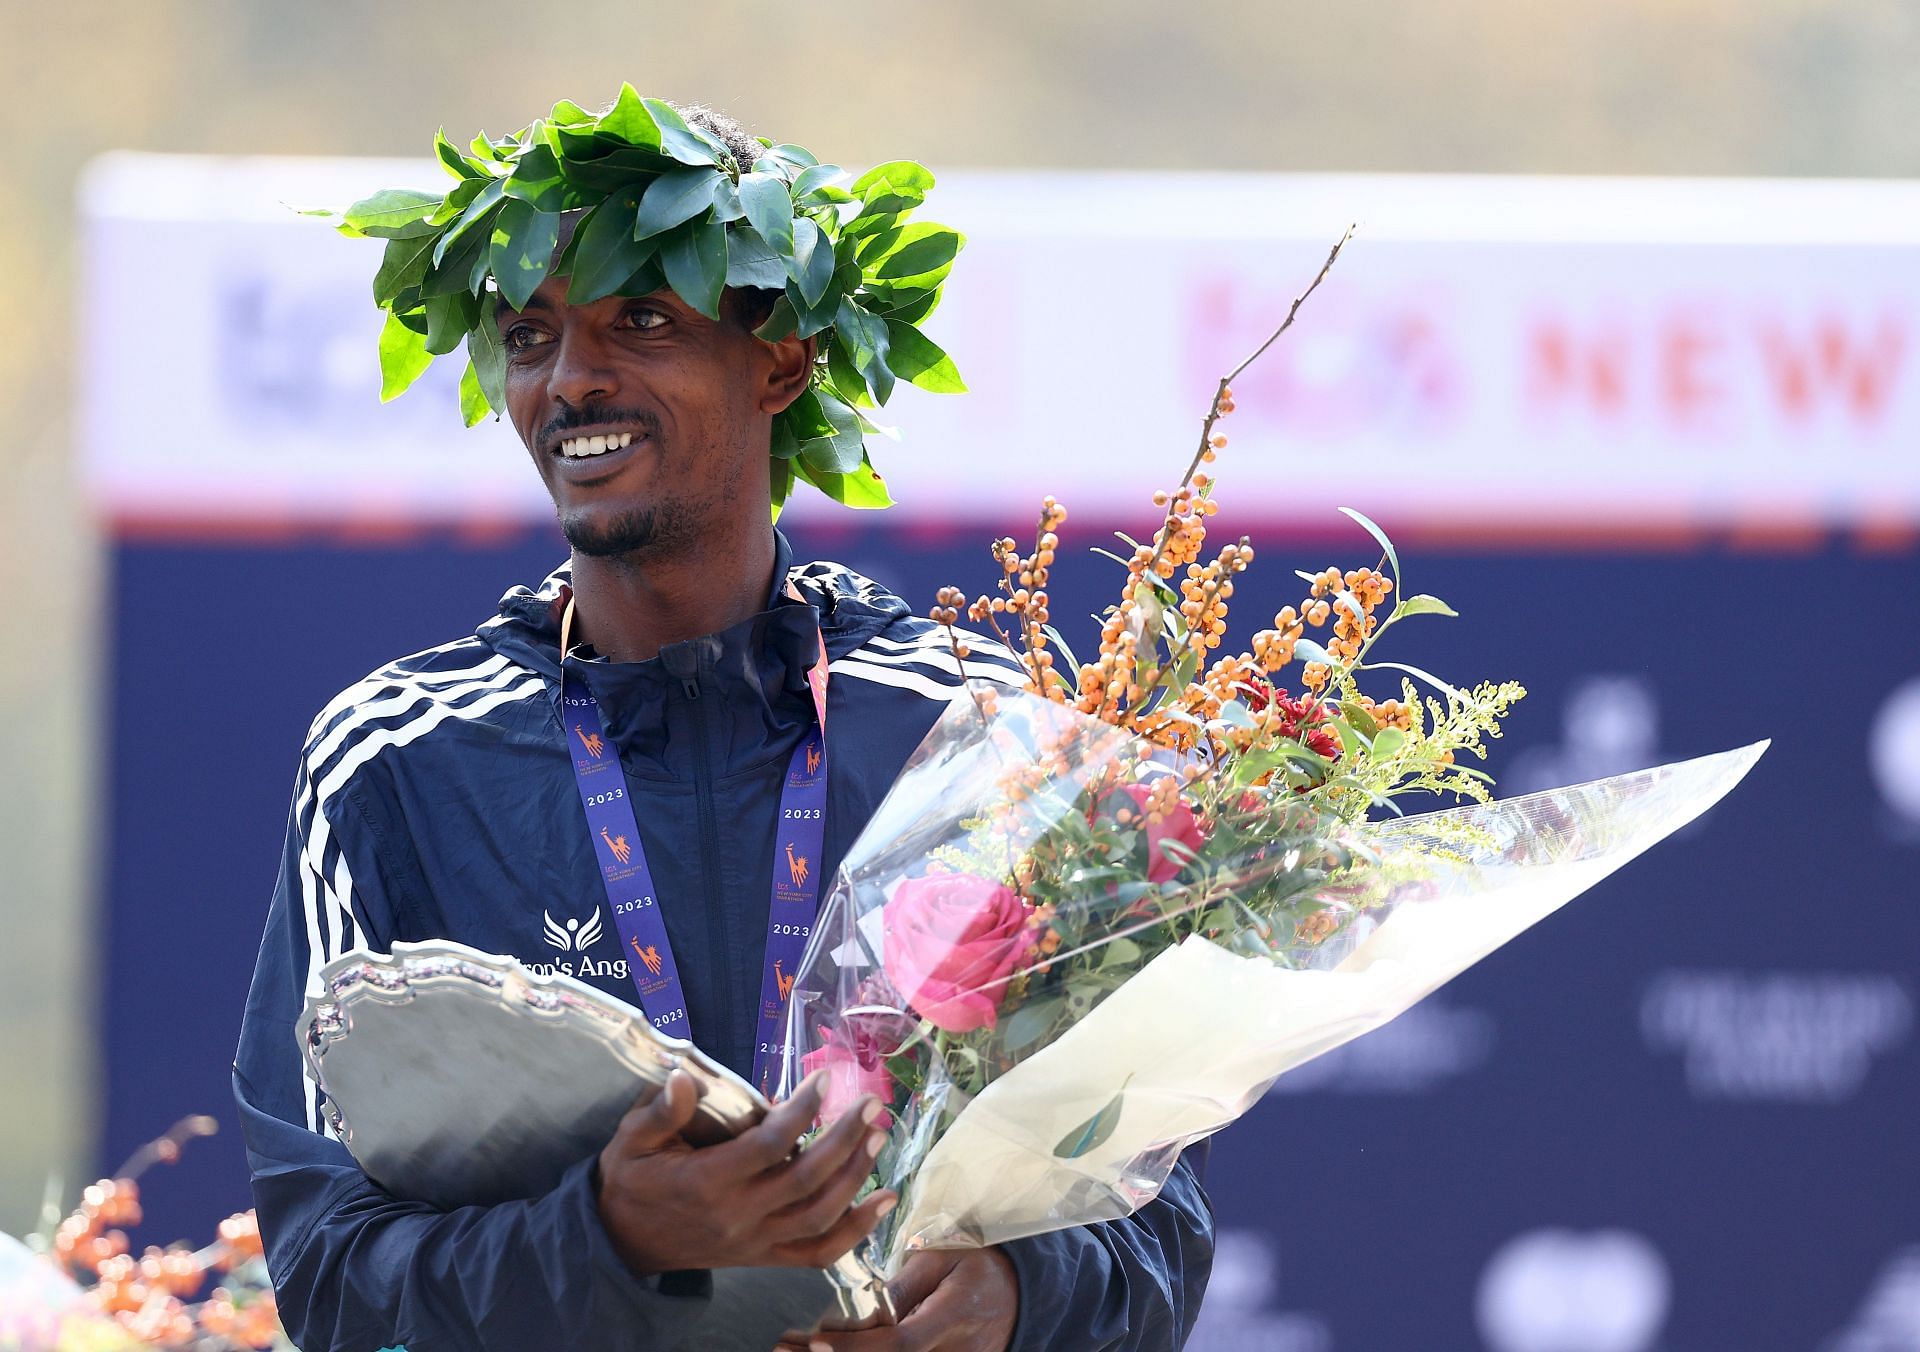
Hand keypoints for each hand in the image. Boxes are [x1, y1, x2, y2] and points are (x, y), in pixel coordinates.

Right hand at [596, 1069, 895, 1274]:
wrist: (623, 1244)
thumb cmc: (632, 1181)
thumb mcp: (631, 1140)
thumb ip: (660, 1112)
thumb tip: (682, 1078)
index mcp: (706, 1181)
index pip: (767, 1146)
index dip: (801, 1112)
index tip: (824, 1080)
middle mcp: (737, 1215)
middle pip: (805, 1178)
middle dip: (845, 1139)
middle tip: (870, 1103)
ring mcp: (755, 1242)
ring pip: (819, 1215)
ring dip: (856, 1177)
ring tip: (879, 1136)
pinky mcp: (764, 1258)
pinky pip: (819, 1253)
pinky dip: (857, 1231)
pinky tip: (885, 1200)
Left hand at [779, 1248, 1019, 1351]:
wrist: (1019, 1294)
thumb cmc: (976, 1264)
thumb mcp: (943, 1258)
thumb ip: (905, 1284)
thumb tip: (864, 1304)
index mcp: (953, 1316)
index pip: (900, 1344)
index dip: (857, 1349)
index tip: (817, 1341)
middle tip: (783, 1350)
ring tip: (792, 1351)